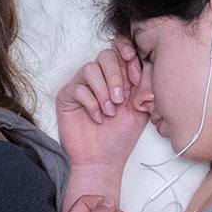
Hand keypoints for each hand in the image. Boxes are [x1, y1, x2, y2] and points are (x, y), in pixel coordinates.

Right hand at [57, 39, 150, 175]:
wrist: (102, 160)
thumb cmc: (120, 137)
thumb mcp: (140, 110)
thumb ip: (144, 87)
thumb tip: (144, 67)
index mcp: (119, 77)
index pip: (120, 51)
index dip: (127, 54)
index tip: (135, 71)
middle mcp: (100, 79)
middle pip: (106, 56)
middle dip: (116, 76)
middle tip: (121, 100)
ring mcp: (82, 86)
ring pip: (90, 68)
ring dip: (104, 91)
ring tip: (110, 112)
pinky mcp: (67, 96)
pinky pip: (78, 87)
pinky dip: (92, 103)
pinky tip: (98, 118)